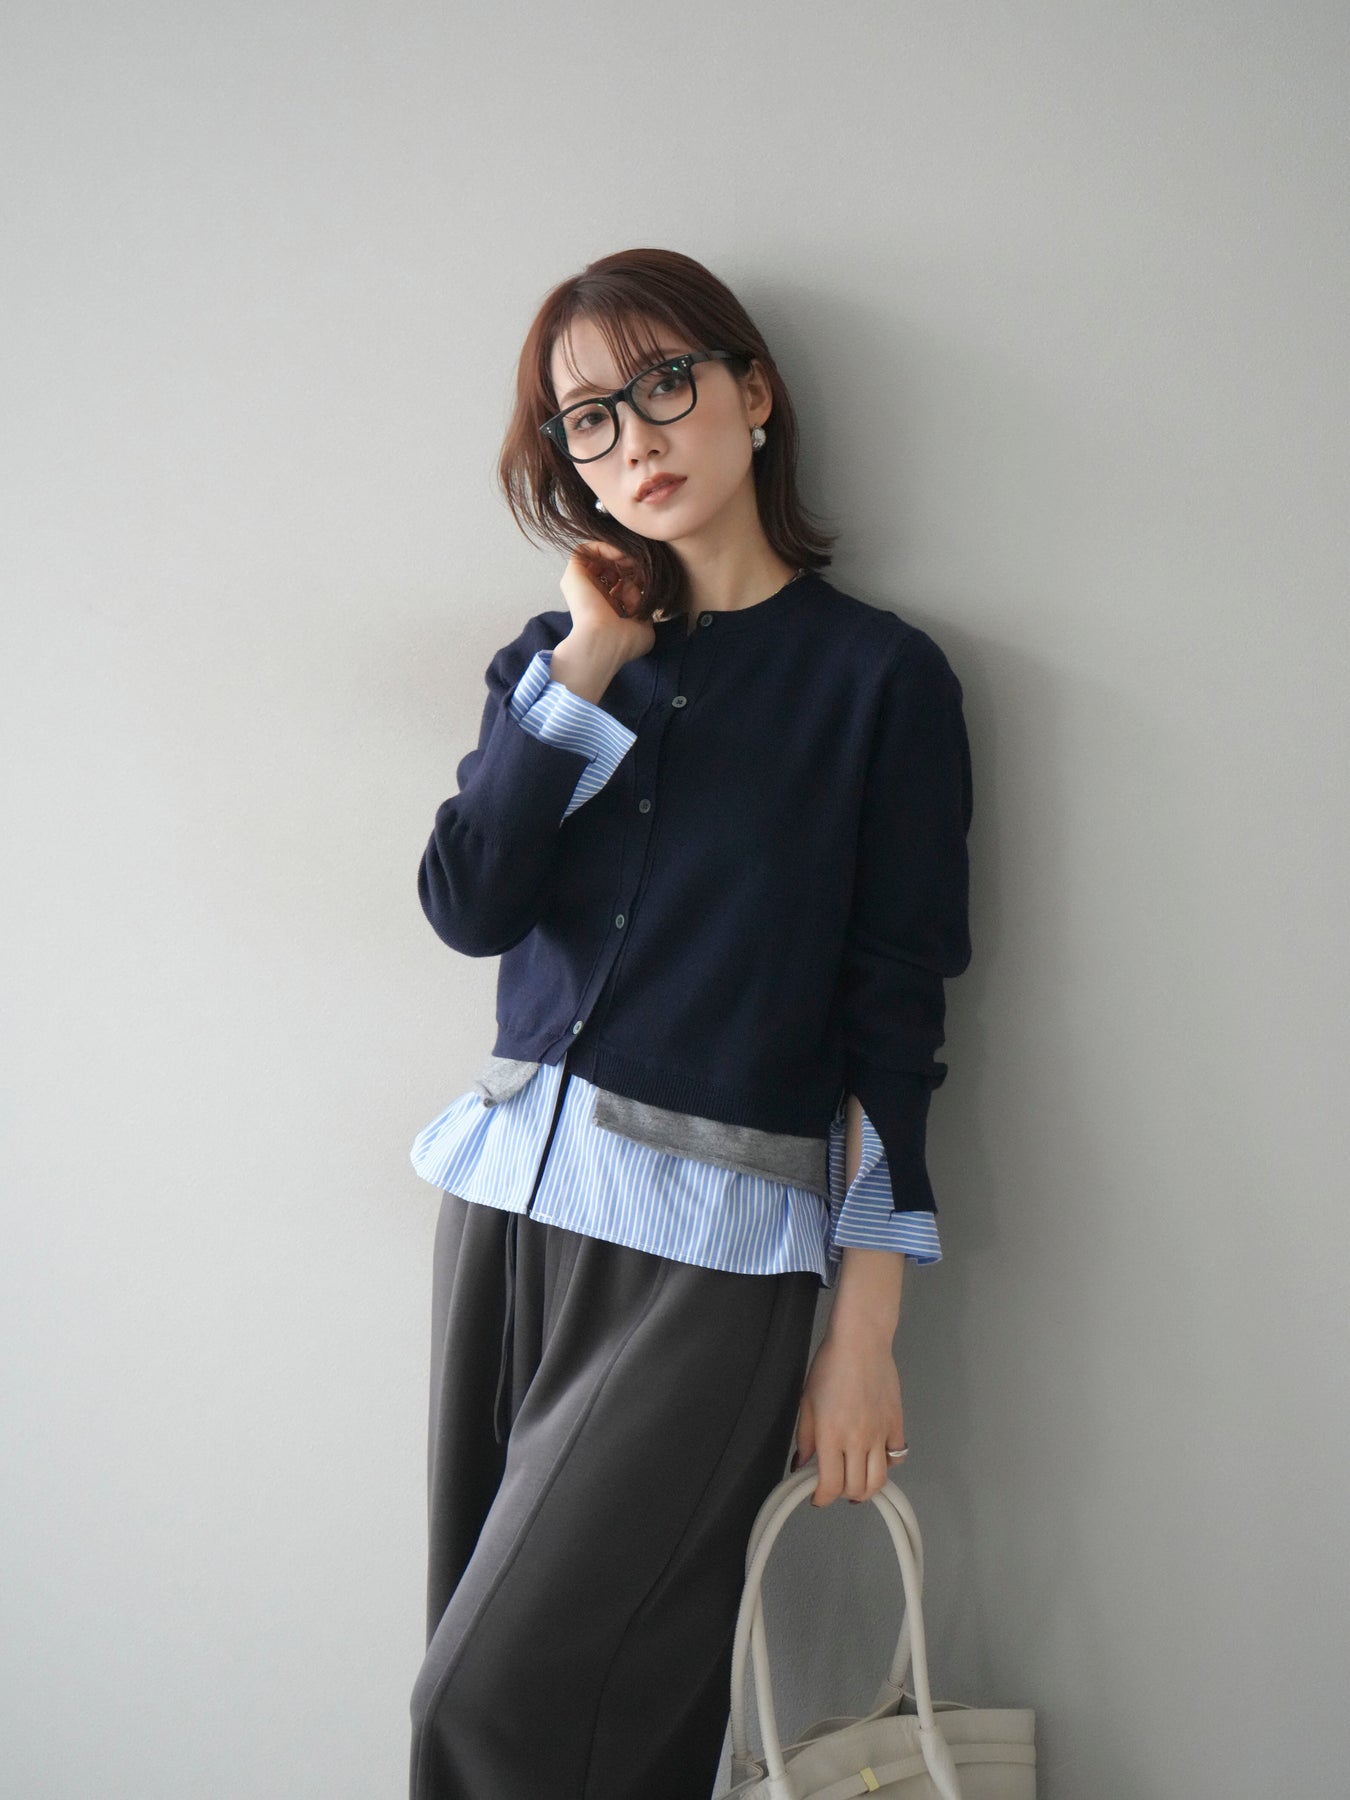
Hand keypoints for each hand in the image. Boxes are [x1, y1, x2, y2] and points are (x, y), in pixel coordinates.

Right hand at [559, 542, 656, 665]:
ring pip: (598, 557)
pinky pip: (586, 549)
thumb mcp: (644, 626)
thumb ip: (644, 609)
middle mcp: (593, 596)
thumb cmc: (624, 642)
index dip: (636, 579)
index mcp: (607, 609)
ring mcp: (581, 584)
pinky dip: (604, 546)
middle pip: (611, 568)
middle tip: (641, 567)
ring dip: (617, 554)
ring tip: (631, 560)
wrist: (605, 642)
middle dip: (628, 564)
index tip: (647, 582)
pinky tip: (621, 555)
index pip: (621, 585)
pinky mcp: (573, 574)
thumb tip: (642, 593)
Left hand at [791, 1330, 905, 1506]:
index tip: (817, 1497)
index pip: (830, 1485)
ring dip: (866, 1488)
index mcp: (831, 1435)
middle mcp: (858, 1439)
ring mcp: (880, 1433)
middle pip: (856, 1488)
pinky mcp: (896, 1424)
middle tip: (834, 1486)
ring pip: (879, 1480)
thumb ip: (805, 1438)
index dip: (822, 1498)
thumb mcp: (806, 1402)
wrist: (860, 1342)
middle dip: (842, 1495)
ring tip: (856, 1482)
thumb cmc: (830, 1366)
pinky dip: (886, 1464)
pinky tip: (875, 1458)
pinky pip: (896, 1457)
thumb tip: (800, 1465)